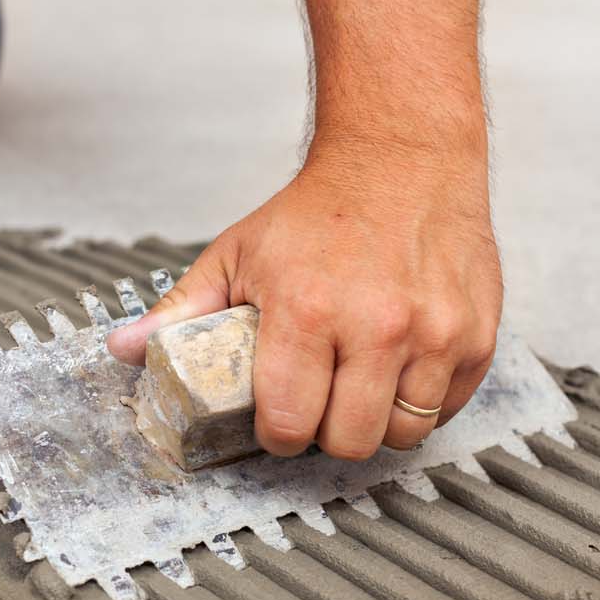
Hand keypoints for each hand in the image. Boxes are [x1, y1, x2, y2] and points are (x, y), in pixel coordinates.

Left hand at [109, 136, 500, 458]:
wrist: (404, 158)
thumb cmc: (318, 212)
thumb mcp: (237, 253)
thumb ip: (182, 311)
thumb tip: (123, 351)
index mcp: (306, 311)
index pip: (287, 423)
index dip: (276, 433)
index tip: (278, 419)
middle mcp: (376, 327)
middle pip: (348, 442)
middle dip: (325, 435)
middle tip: (319, 405)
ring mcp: (434, 333)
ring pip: (404, 433)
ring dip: (377, 422)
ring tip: (359, 386)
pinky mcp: (476, 336)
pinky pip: (449, 408)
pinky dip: (424, 402)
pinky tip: (400, 369)